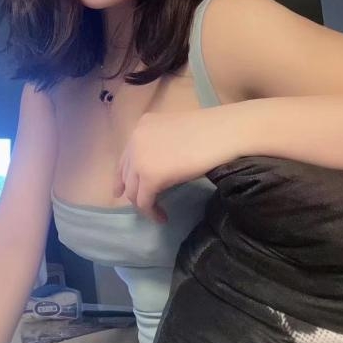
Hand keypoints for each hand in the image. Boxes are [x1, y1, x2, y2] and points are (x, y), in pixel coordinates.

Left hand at [113, 107, 239, 221]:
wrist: (221, 133)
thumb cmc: (209, 131)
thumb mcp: (176, 133)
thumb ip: (160, 146)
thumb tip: (160, 167)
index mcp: (143, 125)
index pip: (126, 156)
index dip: (122, 176)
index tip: (120, 191)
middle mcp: (135, 140)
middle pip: (126, 175)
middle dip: (132, 192)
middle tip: (142, 205)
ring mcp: (140, 158)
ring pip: (133, 191)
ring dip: (144, 204)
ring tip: (157, 212)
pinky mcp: (150, 177)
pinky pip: (144, 201)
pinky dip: (152, 212)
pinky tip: (162, 217)